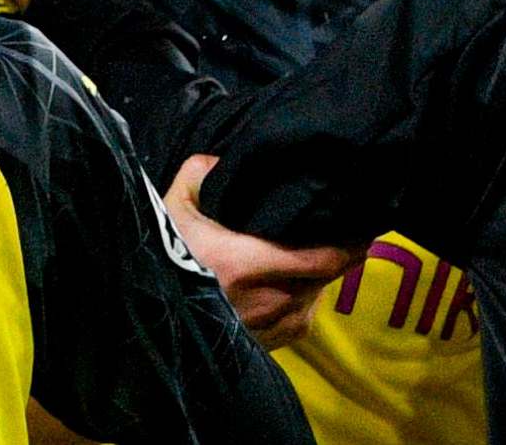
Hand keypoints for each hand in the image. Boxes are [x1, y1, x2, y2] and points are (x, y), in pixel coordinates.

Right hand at [164, 155, 354, 349]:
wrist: (147, 310)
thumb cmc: (165, 254)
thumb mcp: (176, 203)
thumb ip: (204, 171)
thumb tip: (227, 160)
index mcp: (245, 263)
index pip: (322, 258)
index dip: (347, 242)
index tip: (357, 221)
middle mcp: (263, 301)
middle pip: (325, 276)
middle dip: (338, 254)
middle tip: (346, 231)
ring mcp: (265, 328)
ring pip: (314, 298)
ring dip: (320, 278)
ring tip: (319, 255)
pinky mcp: (263, 346)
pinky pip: (300, 320)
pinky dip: (305, 301)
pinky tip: (295, 285)